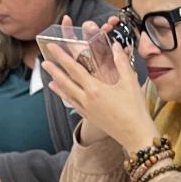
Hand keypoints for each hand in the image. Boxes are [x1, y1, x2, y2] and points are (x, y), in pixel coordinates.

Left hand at [42, 15, 154, 151]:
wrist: (136, 135)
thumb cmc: (135, 109)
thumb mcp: (131, 82)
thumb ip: (121, 62)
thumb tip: (115, 46)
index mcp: (95, 89)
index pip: (74, 69)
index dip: (61, 57)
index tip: (52, 47)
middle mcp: (87, 100)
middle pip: (65, 82)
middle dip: (54, 71)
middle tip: (44, 62)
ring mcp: (87, 110)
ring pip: (67, 95)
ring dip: (57, 86)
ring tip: (49, 80)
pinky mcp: (91, 117)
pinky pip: (74, 105)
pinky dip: (67, 98)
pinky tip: (65, 96)